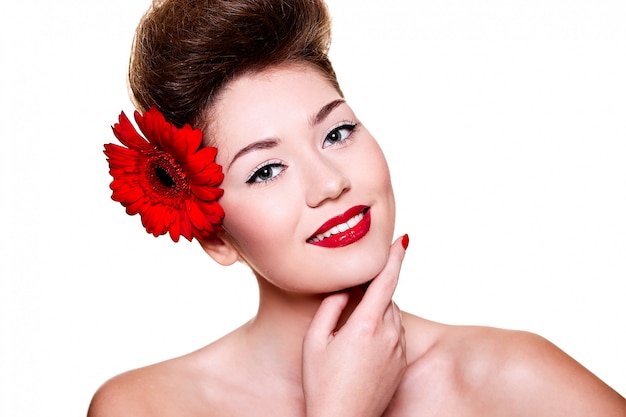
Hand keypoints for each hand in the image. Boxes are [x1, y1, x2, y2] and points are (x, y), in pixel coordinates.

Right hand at [302, 235, 407, 416]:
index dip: (395, 258)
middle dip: (373, 292)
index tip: (402, 241)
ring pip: (392, 317)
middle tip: (352, 298)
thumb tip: (343, 291)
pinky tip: (362, 350)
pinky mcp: (401, 365)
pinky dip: (383, 331)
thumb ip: (329, 308)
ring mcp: (398, 351)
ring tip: (353, 334)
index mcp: (366, 325)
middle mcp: (389, 335)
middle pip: (387, 299)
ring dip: (377, 313)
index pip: (386, 282)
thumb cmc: (322, 384)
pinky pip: (396, 335)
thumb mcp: (314, 341)